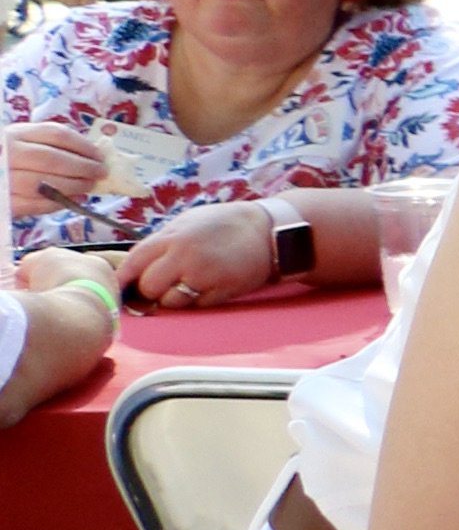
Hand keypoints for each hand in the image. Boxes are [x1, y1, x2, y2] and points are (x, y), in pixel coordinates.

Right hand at [1, 123, 92, 221]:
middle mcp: (7, 152)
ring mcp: (3, 177)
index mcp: (14, 134)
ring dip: (73, 187)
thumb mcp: (19, 141)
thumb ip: (47, 144)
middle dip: (82, 168)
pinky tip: (72, 200)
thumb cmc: (6, 157)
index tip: (100, 155)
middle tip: (100, 173)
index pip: (56, 134)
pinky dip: (57, 203)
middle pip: (53, 159)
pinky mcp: (3, 201)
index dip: (83, 146)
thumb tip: (90, 156)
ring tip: (89, 187)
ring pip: (45, 183)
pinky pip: (34, 204)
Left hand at [116, 198, 282, 308]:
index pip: (133, 264)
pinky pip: (197, 306)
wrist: (270, 230)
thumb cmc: (225, 224)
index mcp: (171, 237)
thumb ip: (161, 242)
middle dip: (150, 291)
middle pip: (148, 287)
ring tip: (185, 287)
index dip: (122, 280)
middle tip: (158, 288)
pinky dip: (197, 301)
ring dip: (173, 299)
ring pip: (170, 301)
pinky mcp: (222, 290)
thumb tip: (134, 267)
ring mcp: (204, 275)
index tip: (119, 289)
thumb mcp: (187, 223)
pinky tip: (207, 288)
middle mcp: (183, 256)